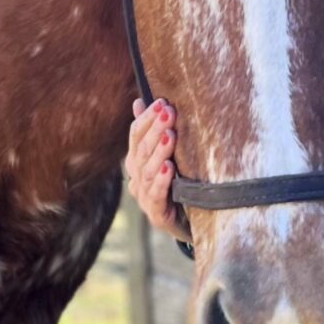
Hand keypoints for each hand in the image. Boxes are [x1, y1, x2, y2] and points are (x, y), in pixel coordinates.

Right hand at [124, 97, 185, 239]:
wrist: (188, 222)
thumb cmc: (177, 183)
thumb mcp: (166, 155)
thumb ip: (151, 131)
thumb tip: (138, 101)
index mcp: (136, 160)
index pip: (135, 135)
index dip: (147, 118)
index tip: (163, 102)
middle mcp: (136, 177)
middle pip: (142, 150)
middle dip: (155, 129)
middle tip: (169, 112)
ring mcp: (144, 196)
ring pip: (148, 171)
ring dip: (159, 152)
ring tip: (171, 135)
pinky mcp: (156, 214)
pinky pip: (156, 195)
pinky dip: (162, 181)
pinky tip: (169, 168)